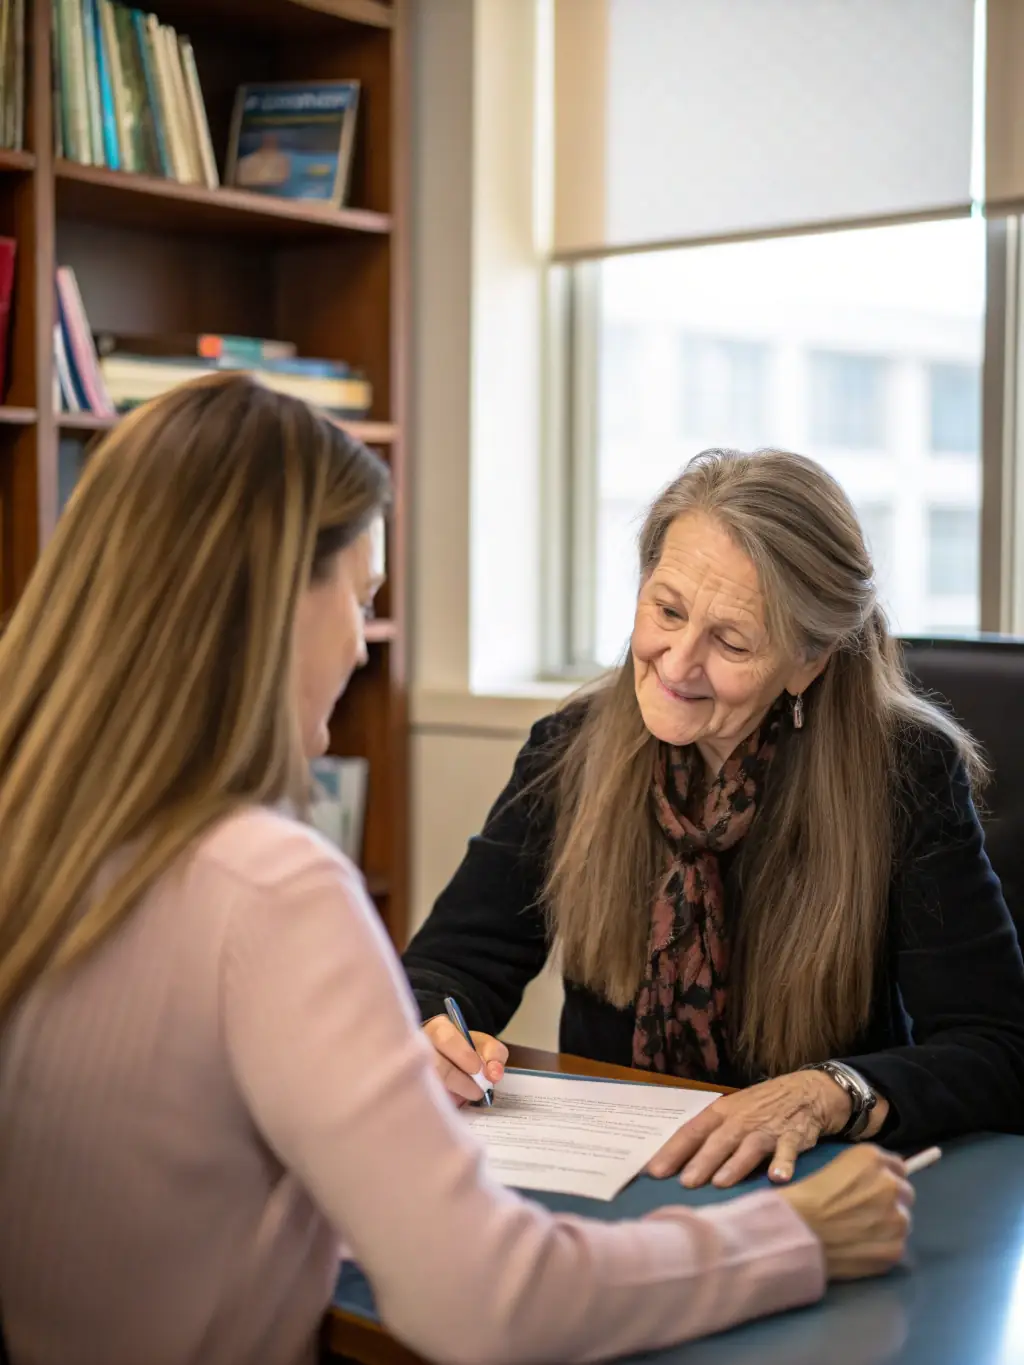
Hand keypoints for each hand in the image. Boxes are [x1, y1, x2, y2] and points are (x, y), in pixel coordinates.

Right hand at [423, 1015, 506, 1105]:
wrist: (453, 1063)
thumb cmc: (467, 1052)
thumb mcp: (485, 1046)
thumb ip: (494, 1055)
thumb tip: (494, 1074)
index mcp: (437, 1030)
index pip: (446, 1038)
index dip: (463, 1055)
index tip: (479, 1070)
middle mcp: (419, 1048)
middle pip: (434, 1063)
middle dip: (459, 1079)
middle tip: (477, 1091)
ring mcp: (414, 1070)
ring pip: (427, 1083)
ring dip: (451, 1093)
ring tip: (468, 1097)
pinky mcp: (413, 1091)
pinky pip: (425, 1100)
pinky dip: (442, 1105)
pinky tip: (456, 1105)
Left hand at [647, 1070, 883, 1187]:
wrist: (806, 1091)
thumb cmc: (760, 1107)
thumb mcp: (732, 1113)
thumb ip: (710, 1136)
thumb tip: (678, 1164)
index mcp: (722, 1113)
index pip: (692, 1131)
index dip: (673, 1151)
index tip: (653, 1172)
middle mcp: (742, 1119)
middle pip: (719, 1140)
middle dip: (702, 1161)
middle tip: (686, 1183)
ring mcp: (768, 1128)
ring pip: (749, 1146)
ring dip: (735, 1164)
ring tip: (721, 1183)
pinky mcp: (794, 1137)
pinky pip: (788, 1151)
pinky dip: (784, 1164)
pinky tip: (778, 1178)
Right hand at [779, 1145, 913, 1280]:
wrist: (797, 1230)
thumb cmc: (806, 1194)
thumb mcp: (835, 1165)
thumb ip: (863, 1170)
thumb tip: (878, 1181)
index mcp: (872, 1159)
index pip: (897, 1166)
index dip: (884, 1177)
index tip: (873, 1188)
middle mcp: (891, 1185)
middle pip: (904, 1192)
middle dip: (890, 1200)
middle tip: (867, 1211)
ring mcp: (897, 1219)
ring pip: (903, 1220)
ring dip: (889, 1224)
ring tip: (863, 1232)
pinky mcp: (895, 1249)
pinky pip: (897, 1245)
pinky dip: (883, 1246)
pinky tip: (862, 1247)